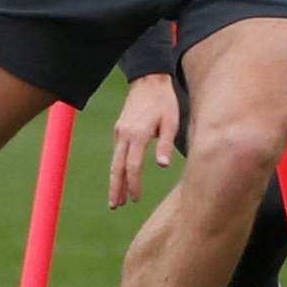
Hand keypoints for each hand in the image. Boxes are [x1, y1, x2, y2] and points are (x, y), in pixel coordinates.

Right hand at [109, 73, 180, 208]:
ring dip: (114, 180)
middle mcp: (124, 135)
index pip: (133, 167)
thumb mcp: (171, 122)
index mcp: (138, 134)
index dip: (134, 185)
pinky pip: (117, 153)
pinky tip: (120, 177)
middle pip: (117, 167)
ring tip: (115, 198)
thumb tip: (163, 166)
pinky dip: (117, 167)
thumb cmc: (164, 101)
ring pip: (115, 161)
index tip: (136, 199)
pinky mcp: (120, 129)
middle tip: (115, 206)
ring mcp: (119, 131)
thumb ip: (166, 144)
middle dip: (116, 188)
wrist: (149, 79)